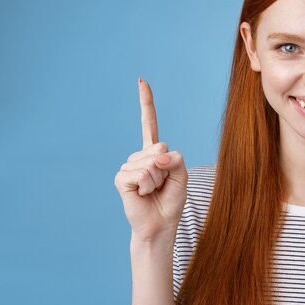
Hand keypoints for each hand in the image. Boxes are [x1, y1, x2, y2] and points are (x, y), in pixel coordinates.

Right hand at [114, 77, 187, 241]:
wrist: (160, 225)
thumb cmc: (170, 201)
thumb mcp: (182, 176)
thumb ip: (176, 160)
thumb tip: (158, 156)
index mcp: (154, 152)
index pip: (149, 123)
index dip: (146, 102)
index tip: (141, 80)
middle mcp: (139, 156)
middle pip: (162, 148)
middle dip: (168, 168)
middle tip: (162, 185)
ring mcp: (128, 166)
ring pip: (153, 163)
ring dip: (159, 180)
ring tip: (153, 191)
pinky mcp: (122, 178)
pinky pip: (143, 174)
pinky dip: (148, 186)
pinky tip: (143, 194)